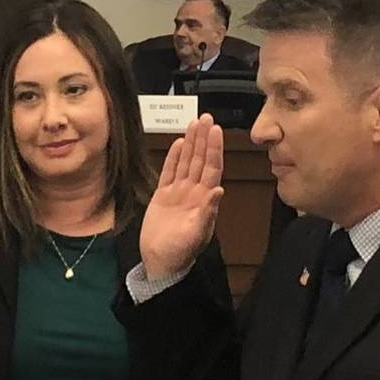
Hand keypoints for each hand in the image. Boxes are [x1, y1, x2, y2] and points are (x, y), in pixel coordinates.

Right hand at [140, 113, 224, 278]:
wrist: (160, 262)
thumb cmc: (180, 252)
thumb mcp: (196, 235)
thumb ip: (207, 213)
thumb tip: (219, 191)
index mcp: (204, 200)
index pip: (212, 168)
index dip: (214, 149)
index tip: (216, 131)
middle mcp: (194, 192)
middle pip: (200, 160)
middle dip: (204, 139)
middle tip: (206, 117)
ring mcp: (179, 192)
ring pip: (186, 162)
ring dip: (191, 143)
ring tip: (194, 123)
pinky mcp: (163, 196)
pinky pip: (170, 172)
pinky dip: (174, 157)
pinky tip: (178, 143)